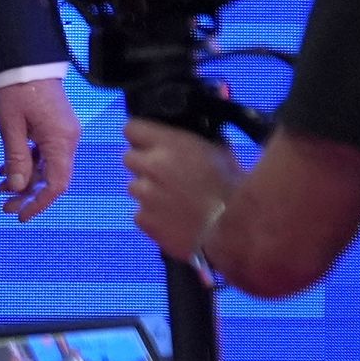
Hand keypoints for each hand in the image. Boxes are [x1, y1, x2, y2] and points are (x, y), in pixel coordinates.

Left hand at [0, 73, 81, 218]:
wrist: (23, 57)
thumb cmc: (16, 86)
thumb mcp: (10, 125)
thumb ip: (16, 158)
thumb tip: (16, 188)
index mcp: (61, 139)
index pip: (56, 184)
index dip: (40, 204)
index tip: (21, 215)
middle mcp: (68, 138)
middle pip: (52, 178)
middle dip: (28, 194)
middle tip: (4, 206)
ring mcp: (63, 132)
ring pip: (47, 166)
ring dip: (25, 178)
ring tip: (0, 186)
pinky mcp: (55, 126)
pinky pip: (45, 152)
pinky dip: (28, 162)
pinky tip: (6, 168)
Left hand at [122, 116, 243, 265]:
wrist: (230, 231)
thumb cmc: (231, 189)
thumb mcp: (220, 150)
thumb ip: (196, 140)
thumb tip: (189, 135)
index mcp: (169, 144)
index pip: (132, 129)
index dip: (140, 136)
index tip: (146, 142)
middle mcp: (152, 166)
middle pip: (129, 158)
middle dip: (144, 164)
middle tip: (164, 174)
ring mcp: (145, 195)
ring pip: (134, 187)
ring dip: (148, 191)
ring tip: (173, 200)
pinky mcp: (145, 220)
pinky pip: (140, 214)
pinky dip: (152, 216)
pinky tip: (172, 218)